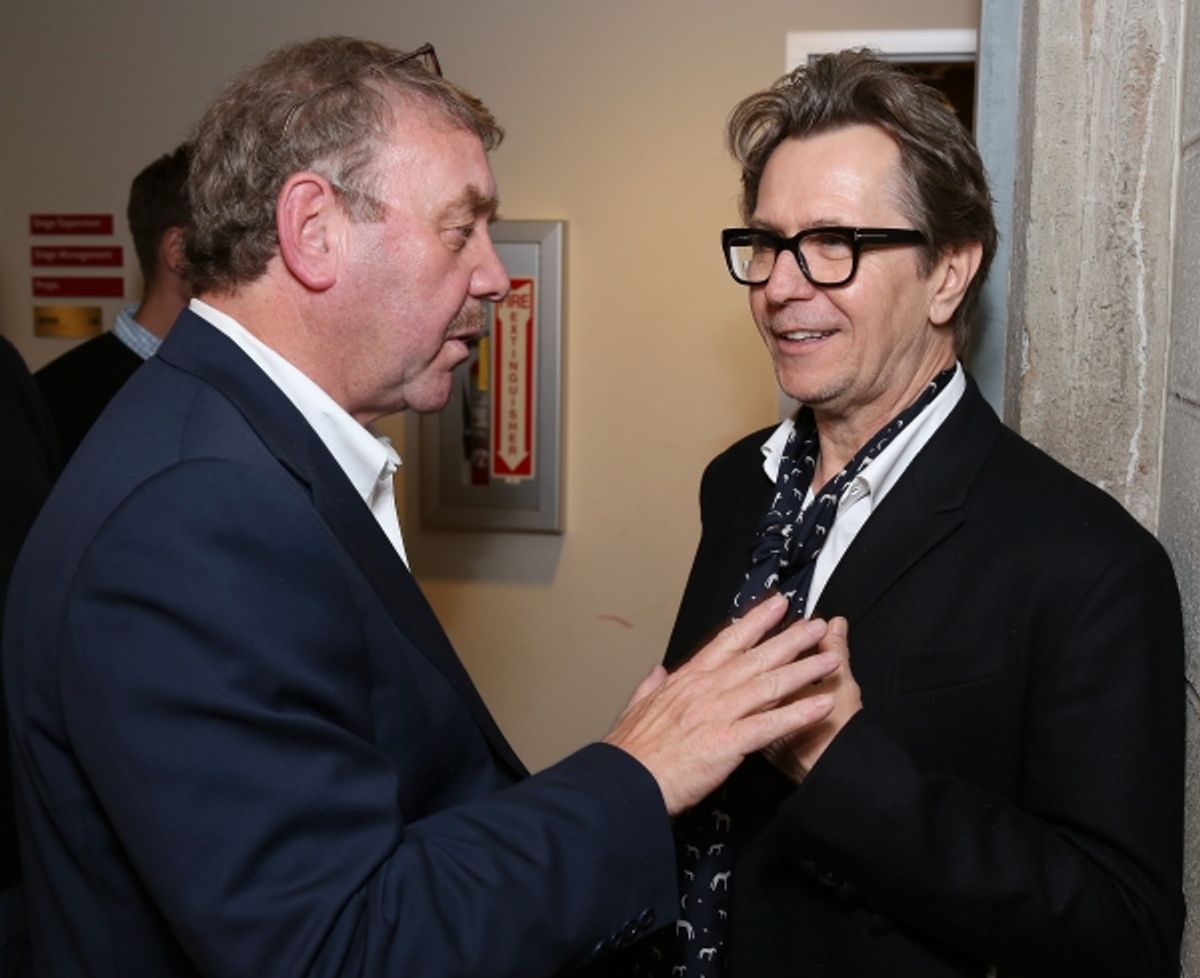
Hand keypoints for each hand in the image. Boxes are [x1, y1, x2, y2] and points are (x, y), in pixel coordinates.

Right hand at [604, 596, 841, 814]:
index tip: (777, 606)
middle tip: (816, 624)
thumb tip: (658, 672)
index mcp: (687, 681)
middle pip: (757, 657)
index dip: (755, 622)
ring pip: (770, 685)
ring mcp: (719, 713)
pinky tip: (822, 705)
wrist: (626, 782)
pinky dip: (799, 713)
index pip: (727, 642)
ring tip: (831, 660)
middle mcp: (707, 690)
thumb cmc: (631, 752)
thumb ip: (650, 687)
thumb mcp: (634, 708)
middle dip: (790, 639)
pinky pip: (772, 724)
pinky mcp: (728, 742)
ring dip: (804, 670)